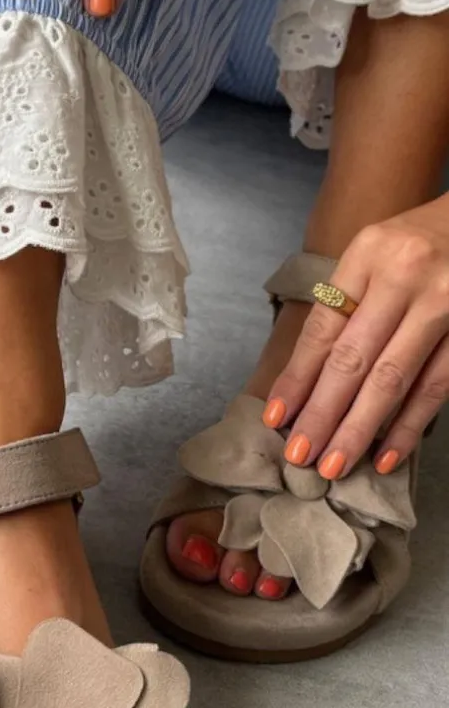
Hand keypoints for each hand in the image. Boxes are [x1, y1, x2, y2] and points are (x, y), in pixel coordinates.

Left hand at [265, 197, 448, 477]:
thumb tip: (307, 381)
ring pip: (394, 379)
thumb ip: (345, 306)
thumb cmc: (420, 243)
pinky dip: (409, 426)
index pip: (324, 327)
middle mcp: (405, 276)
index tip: (276, 416)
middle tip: (300, 455)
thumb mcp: (375, 254)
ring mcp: (444, 304)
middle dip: (323, 413)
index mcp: (368, 254)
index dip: (298, 377)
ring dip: (361, 429)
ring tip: (334, 464)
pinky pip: (436, 387)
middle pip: (354, 358)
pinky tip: (386, 455)